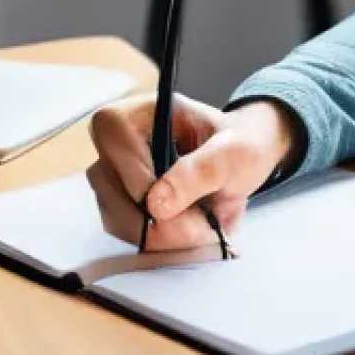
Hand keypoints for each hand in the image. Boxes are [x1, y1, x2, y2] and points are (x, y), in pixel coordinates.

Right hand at [86, 94, 298, 251]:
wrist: (244, 164)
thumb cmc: (239, 145)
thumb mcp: (233, 153)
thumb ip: (200, 171)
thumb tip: (155, 204)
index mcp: (143, 112)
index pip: (116, 136)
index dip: (138, 174)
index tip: (175, 200)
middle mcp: (119, 142)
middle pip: (110, 185)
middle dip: (157, 217)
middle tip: (201, 225)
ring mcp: (115, 176)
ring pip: (116, 216)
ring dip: (161, 234)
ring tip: (201, 226)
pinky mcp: (120, 206)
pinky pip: (127, 233)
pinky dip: (159, 242)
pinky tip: (187, 231)